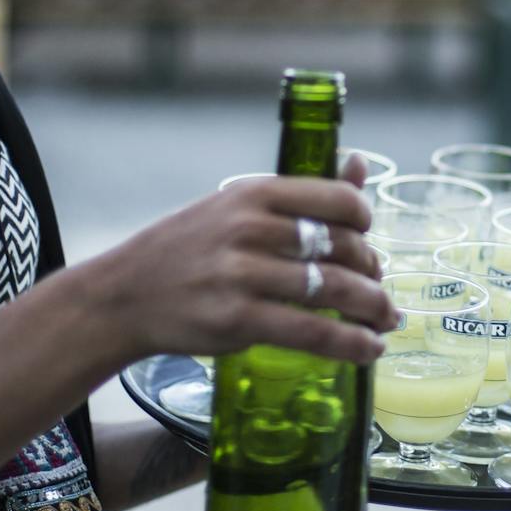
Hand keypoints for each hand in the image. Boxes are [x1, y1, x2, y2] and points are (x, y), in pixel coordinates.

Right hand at [91, 164, 394, 366]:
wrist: (122, 295)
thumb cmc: (190, 248)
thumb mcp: (239, 205)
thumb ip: (303, 192)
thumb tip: (359, 163)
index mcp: (255, 193)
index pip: (338, 200)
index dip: (365, 222)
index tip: (368, 239)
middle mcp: (249, 228)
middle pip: (341, 247)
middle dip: (372, 271)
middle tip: (379, 289)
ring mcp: (241, 274)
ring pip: (333, 289)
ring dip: (373, 308)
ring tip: (387, 320)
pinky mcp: (236, 319)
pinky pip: (311, 331)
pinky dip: (350, 342)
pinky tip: (370, 348)